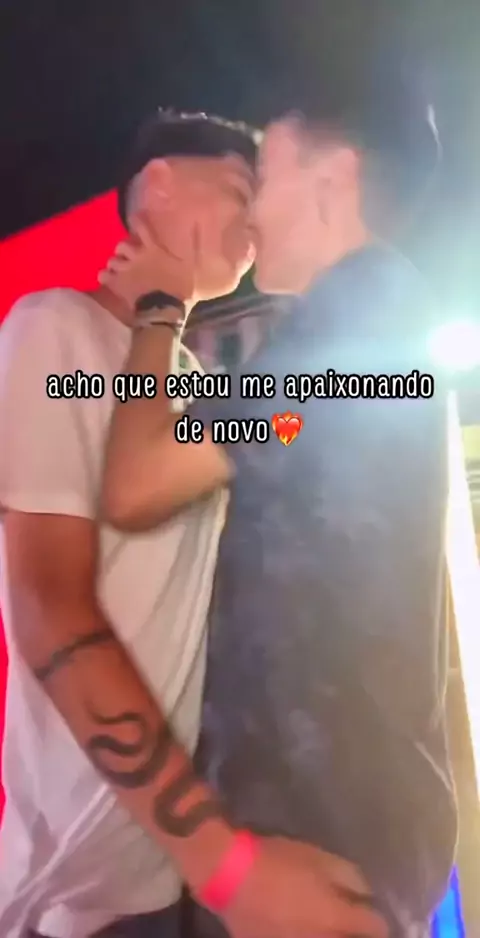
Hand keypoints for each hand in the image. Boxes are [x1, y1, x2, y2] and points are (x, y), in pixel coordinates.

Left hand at [98, 213, 197, 307]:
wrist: (162, 308)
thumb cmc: (178, 288)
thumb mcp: (187, 267)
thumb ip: (186, 252)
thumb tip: (194, 233)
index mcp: (153, 250)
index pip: (143, 228)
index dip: (137, 220)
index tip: (134, 217)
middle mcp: (136, 256)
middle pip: (122, 245)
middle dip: (123, 249)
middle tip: (126, 254)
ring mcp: (125, 269)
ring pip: (112, 260)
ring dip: (114, 263)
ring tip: (117, 268)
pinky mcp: (117, 283)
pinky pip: (103, 275)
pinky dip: (104, 276)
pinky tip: (106, 278)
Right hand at [220, 836, 387, 937]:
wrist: (231, 875)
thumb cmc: (278, 862)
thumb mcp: (318, 858)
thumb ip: (349, 877)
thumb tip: (367, 893)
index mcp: (336, 917)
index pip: (374, 928)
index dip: (378, 920)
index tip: (374, 915)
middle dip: (356, 935)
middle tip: (355, 927)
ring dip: (334, 937)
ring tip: (330, 928)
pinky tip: (304, 931)